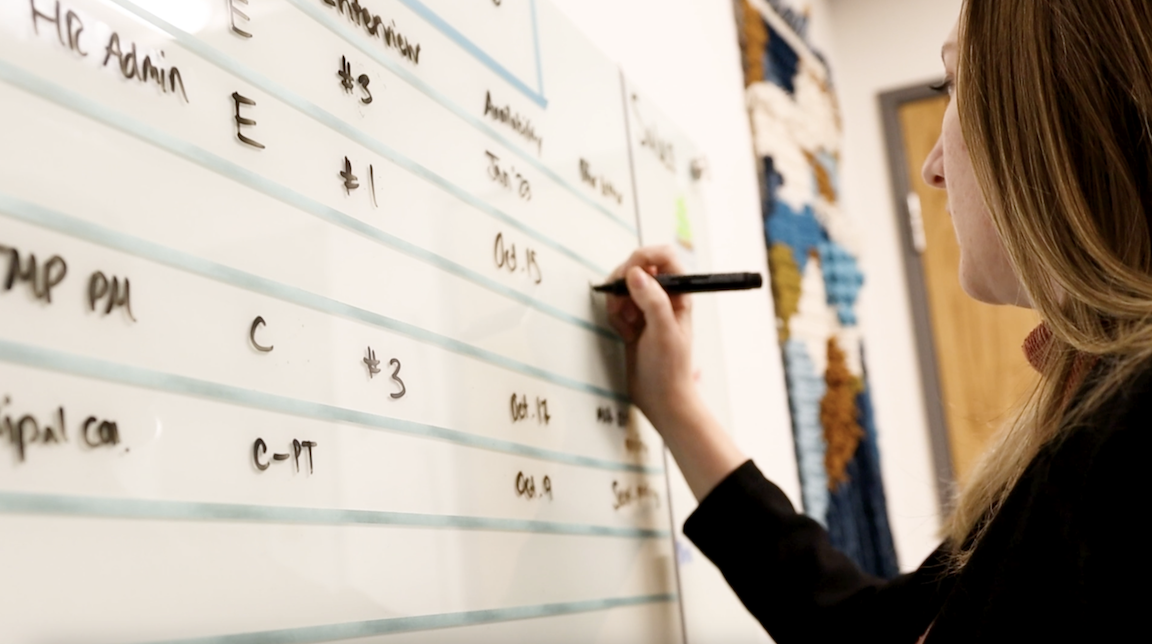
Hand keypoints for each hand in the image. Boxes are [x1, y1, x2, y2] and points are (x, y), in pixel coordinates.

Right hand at [605, 246, 698, 427]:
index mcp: (679, 293)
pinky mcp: (632, 319)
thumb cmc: (670, 369)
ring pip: (623, 285)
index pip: (664, 256)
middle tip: (624, 306)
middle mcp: (664, 296)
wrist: (660, 398)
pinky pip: (616, 304)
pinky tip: (625, 334)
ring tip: (627, 325)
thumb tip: (636, 273)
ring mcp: (647, 307)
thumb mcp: (663, 333)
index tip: (630, 272)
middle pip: (638, 266)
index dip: (645, 257)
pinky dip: (615, 315)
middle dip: (625, 283)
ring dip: (617, 302)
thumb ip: (652, 300)